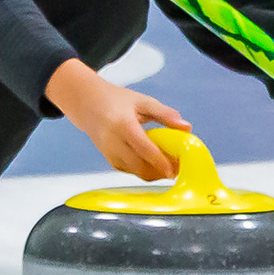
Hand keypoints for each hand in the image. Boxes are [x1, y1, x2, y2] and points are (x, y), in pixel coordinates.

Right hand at [46, 58, 190, 180]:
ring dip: (153, 174)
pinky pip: (129, 171)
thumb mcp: (141, 101)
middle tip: (177, 169)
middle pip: (139, 166)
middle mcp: (113, 141)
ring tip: (169, 167)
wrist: (86, 103)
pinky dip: (143, 171)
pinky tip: (153, 165)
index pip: (144, 148)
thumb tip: (187, 127)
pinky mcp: (108, 160)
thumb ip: (164, 114)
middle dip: (160, 171)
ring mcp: (109, 153)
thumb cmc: (116, 100)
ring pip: (135, 172)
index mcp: (123, 124)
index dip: (161, 161)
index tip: (177, 168)